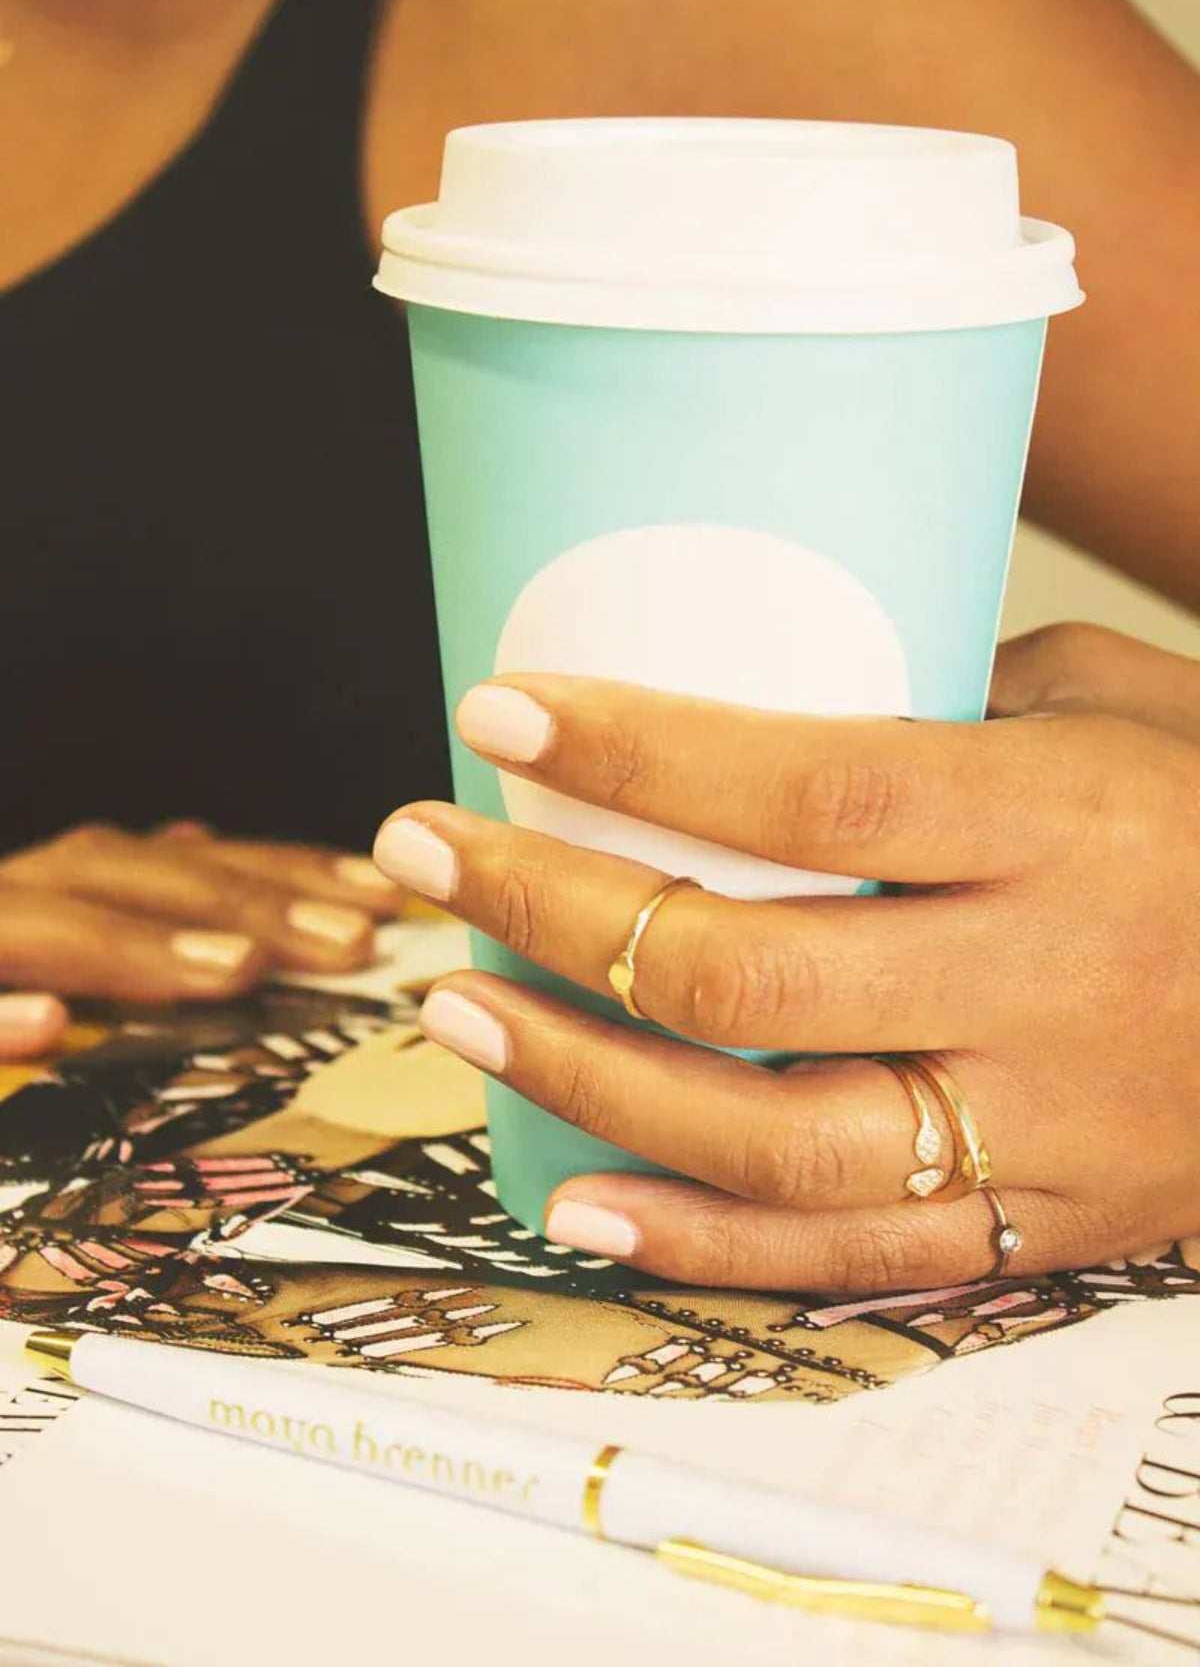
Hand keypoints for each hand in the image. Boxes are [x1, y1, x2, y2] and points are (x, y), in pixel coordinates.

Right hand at [0, 820, 401, 1005]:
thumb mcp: (52, 947)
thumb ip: (120, 902)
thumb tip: (196, 839)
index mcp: (62, 885)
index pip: (189, 866)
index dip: (286, 875)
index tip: (385, 902)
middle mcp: (12, 894)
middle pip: (131, 880)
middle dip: (246, 904)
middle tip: (352, 943)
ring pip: (38, 925)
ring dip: (140, 945)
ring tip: (236, 968)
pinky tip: (46, 1028)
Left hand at [372, 626, 1199, 1291]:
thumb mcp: (1120, 708)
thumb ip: (947, 702)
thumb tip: (761, 696)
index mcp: (1062, 823)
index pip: (809, 792)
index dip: (634, 752)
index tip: (496, 708)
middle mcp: (1043, 980)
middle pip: (744, 967)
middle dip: (549, 906)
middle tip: (429, 848)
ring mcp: (1041, 1123)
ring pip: (767, 1134)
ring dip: (582, 1076)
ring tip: (459, 1010)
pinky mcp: (1046, 1222)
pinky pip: (852, 1258)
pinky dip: (702, 1240)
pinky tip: (582, 1199)